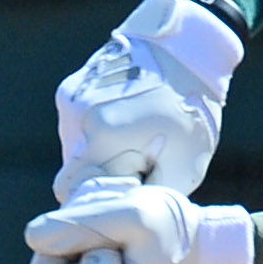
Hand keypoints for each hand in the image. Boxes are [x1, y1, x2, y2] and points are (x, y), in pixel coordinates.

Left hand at [22, 178, 254, 263]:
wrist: (207, 252)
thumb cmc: (176, 237)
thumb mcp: (134, 217)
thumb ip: (81, 224)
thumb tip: (32, 236)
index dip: (61, 244)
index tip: (104, 238)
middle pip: (46, 253)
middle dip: (74, 225)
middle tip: (115, 215)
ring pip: (60, 241)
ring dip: (88, 217)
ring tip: (125, 214)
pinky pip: (75, 239)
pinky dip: (94, 220)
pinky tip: (123, 218)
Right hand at [53, 0, 242, 201]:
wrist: (185, 47)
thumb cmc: (191, 111)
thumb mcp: (183, 167)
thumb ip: (146, 196)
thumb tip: (123, 215)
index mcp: (102, 141)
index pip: (72, 193)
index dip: (93, 202)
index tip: (118, 200)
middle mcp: (79, 121)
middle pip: (72, 171)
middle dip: (96, 177)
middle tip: (133, 169)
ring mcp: (72, 101)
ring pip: (73, 148)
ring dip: (96, 152)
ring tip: (133, 138)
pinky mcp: (71, 88)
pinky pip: (76, 124)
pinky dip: (95, 129)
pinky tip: (124, 118)